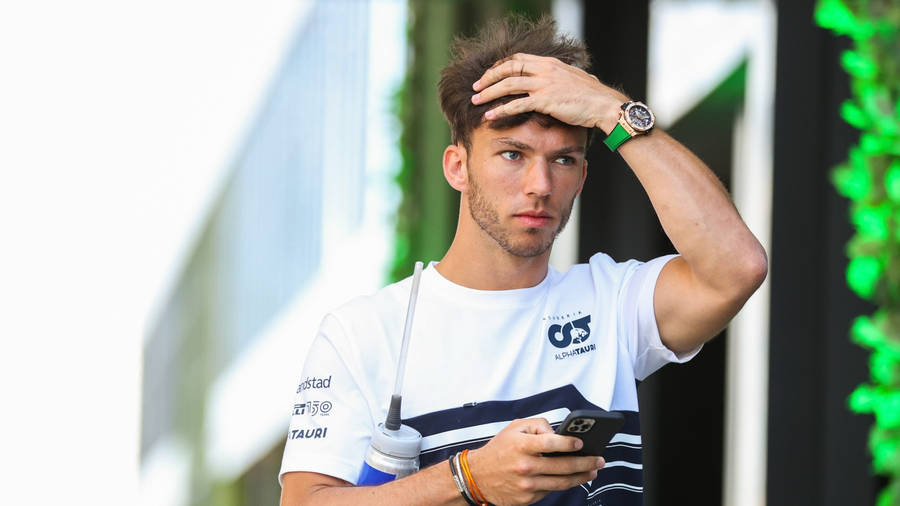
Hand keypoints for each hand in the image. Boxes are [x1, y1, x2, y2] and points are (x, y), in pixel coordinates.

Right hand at [465, 418, 604, 505]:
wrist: (477, 476)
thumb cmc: (499, 449)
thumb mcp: (514, 428)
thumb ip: (538, 425)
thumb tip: (558, 433)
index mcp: (522, 446)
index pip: (551, 443)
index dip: (569, 443)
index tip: (582, 443)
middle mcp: (525, 467)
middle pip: (563, 466)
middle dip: (586, 463)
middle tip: (599, 460)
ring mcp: (526, 485)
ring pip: (561, 482)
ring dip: (581, 477)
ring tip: (592, 471)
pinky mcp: (527, 499)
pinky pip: (550, 491)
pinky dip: (562, 484)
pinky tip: (571, 478)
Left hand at [471, 53, 628, 132]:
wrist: (604, 105)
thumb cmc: (592, 97)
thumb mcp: (574, 79)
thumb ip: (561, 78)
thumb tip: (560, 80)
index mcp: (550, 63)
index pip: (518, 58)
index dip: (500, 66)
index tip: (490, 74)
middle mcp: (545, 70)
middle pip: (508, 68)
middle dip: (489, 77)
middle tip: (476, 86)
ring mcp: (544, 84)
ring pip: (508, 84)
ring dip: (489, 92)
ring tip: (476, 101)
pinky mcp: (545, 100)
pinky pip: (516, 105)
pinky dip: (500, 110)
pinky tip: (490, 116)